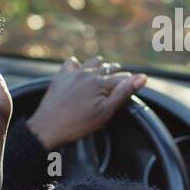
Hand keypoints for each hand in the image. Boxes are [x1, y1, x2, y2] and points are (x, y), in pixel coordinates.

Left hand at [24, 55, 146, 149]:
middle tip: (121, 76)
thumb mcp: (105, 111)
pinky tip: (80, 67)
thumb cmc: (78, 123)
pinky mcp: (61, 77)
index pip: (122, 79)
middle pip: (108, 69)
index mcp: (101, 82)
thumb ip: (124, 92)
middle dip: (116, 72)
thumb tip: (142, 77)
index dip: (130, 81)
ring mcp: (73, 73)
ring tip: (105, 66)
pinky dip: (78, 63)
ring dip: (100, 64)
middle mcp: (88, 73)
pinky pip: (71, 63)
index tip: (136, 81)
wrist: (47, 127)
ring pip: (92, 63)